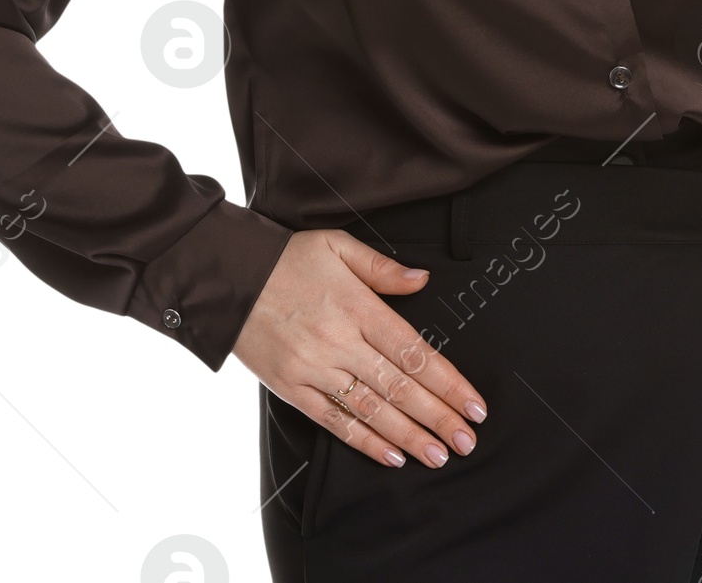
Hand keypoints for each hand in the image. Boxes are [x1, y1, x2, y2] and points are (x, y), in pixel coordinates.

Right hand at [231, 228, 488, 468]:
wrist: (227, 277)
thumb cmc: (286, 258)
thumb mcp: (337, 245)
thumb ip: (382, 268)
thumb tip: (422, 281)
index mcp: (357, 307)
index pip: (414, 352)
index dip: (448, 382)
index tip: (474, 404)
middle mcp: (339, 342)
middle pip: (399, 387)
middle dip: (439, 417)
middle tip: (467, 441)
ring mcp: (314, 369)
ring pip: (371, 410)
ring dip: (409, 436)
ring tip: (439, 455)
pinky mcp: (292, 388)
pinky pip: (334, 421)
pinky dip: (365, 441)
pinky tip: (391, 456)